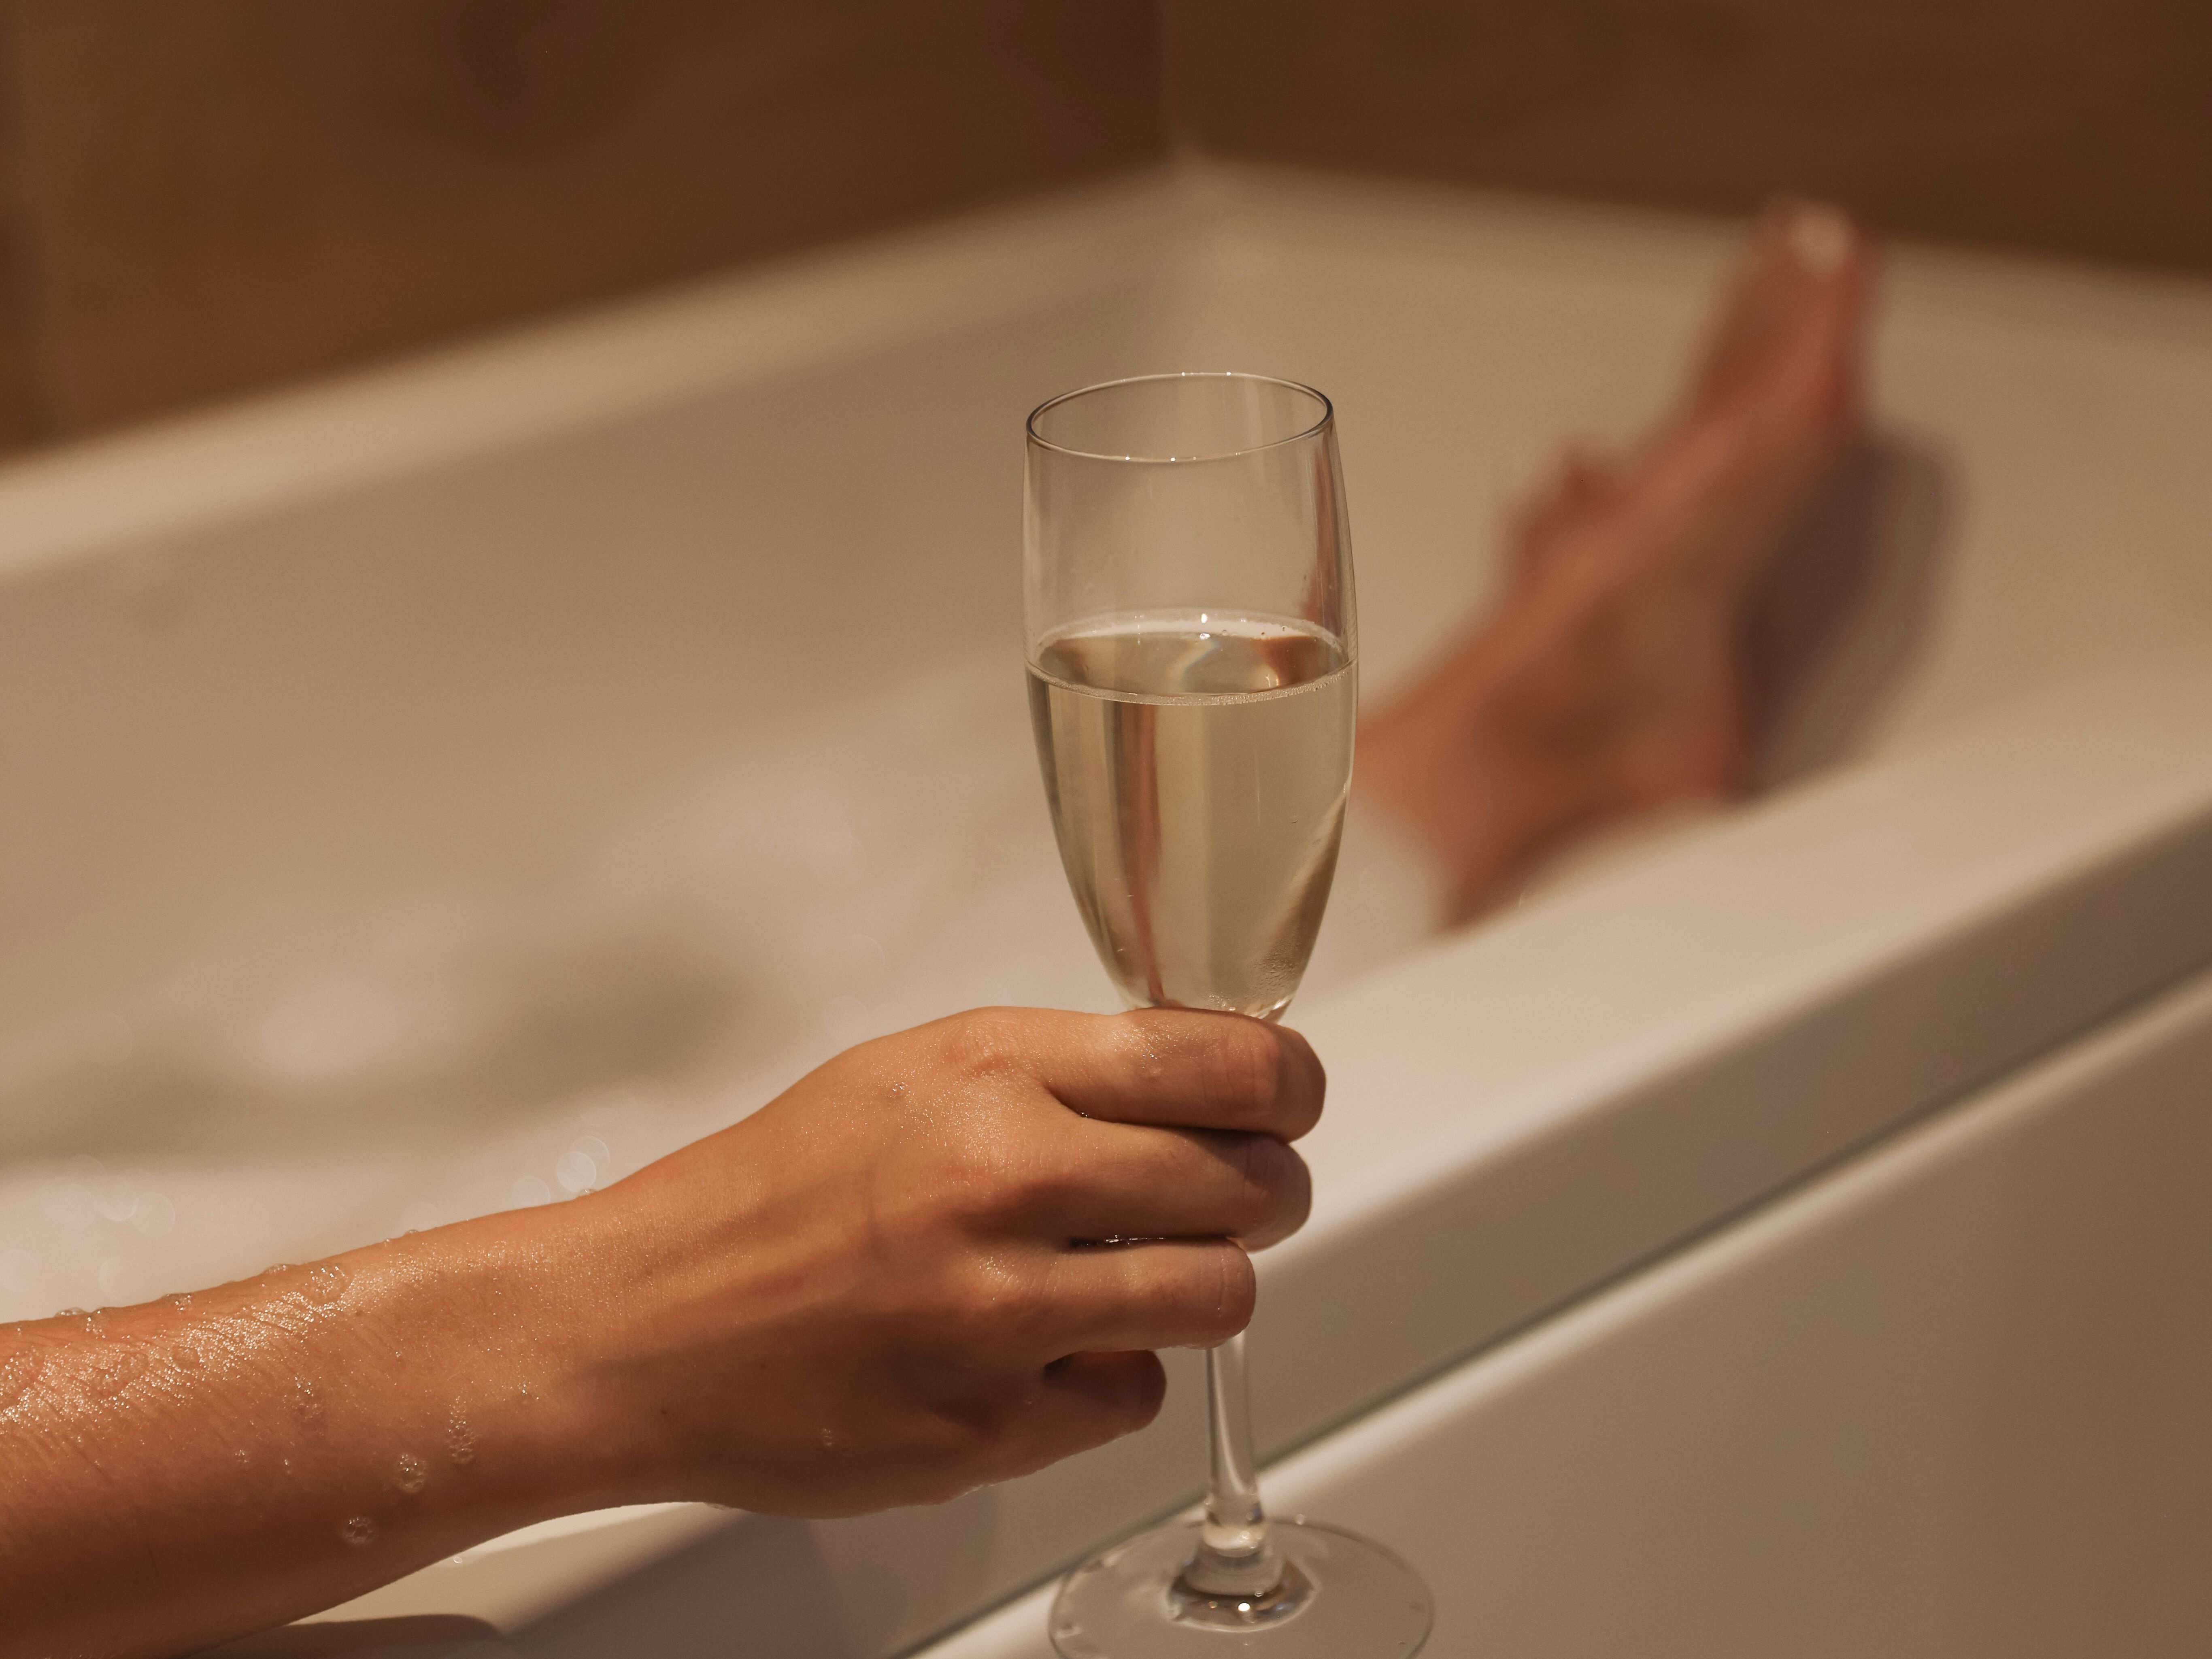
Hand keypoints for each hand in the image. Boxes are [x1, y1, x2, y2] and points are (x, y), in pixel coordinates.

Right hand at [583, 1005, 1322, 1515]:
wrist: (641, 1324)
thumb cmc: (770, 1192)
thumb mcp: (913, 1074)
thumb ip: (1059, 1072)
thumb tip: (1202, 1085)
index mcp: (990, 1075)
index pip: (1226, 1065)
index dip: (1287, 1086)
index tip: (1286, 1101)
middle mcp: (1006, 1182)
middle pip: (1253, 1185)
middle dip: (1259, 1192)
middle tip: (1223, 1198)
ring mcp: (1000, 1316)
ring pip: (1220, 1298)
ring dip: (1197, 1287)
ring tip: (1132, 1276)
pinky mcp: (989, 1430)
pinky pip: (1133, 1398)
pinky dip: (1106, 1377)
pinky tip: (1034, 1352)